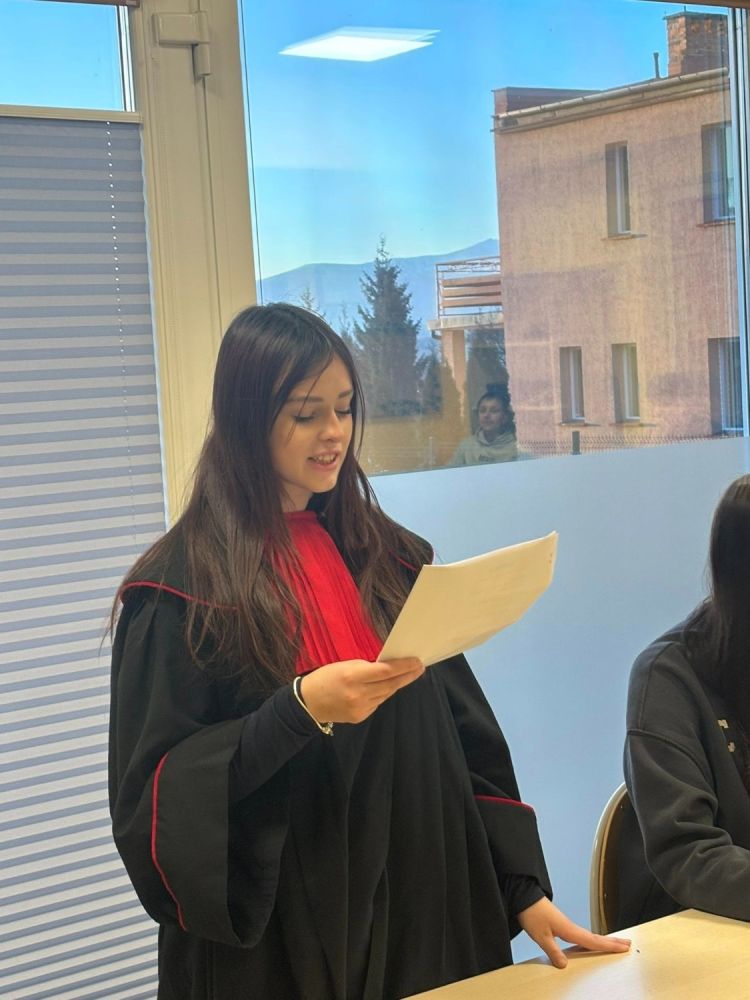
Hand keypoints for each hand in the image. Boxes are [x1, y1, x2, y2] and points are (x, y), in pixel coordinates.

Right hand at [300, 657, 424, 724]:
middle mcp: (358, 694)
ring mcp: (360, 708)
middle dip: (407, 675)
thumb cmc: (325, 678)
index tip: (417, 662)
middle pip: (390, 684)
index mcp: (352, 676)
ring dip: (396, 684)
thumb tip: (388, 667)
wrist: (308, 703)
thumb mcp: (344, 665)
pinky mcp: (360, 717)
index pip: (385, 671)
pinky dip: (382, 693)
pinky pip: (377, 702)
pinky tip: (382, 687)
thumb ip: (366, 667)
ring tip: (406, 674)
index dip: (404, 667)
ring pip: (386, 694)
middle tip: (419, 668)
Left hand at [517, 897, 629, 968]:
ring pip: (589, 936)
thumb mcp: (540, 935)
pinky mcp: (560, 925)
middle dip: (612, 942)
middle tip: (628, 944)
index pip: (593, 940)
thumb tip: (565, 965)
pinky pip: (581, 935)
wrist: (524, 897)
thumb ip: (553, 951)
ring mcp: (566, 925)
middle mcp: (570, 926)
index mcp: (569, 929)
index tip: (625, 947)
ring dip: (603, 940)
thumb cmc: (531, 913)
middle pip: (596, 937)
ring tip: (614, 945)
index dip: (609, 945)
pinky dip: (590, 940)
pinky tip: (589, 944)